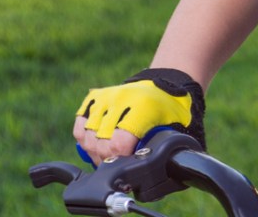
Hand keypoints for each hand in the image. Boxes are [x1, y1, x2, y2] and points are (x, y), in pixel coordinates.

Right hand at [73, 68, 205, 164]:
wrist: (162, 85)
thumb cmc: (169, 111)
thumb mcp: (177, 128)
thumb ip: (170, 148)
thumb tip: (166, 172)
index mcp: (143, 108)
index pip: (118, 143)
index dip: (120, 159)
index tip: (128, 163)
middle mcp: (121, 100)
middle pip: (101, 143)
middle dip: (107, 160)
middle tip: (117, 163)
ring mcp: (105, 97)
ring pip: (87, 136)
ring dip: (94, 151)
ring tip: (107, 155)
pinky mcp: (94, 97)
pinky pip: (80, 125)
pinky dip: (85, 138)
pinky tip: (96, 143)